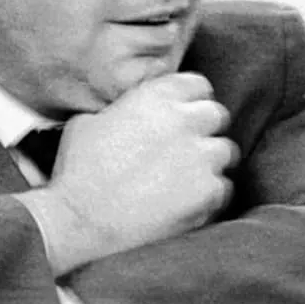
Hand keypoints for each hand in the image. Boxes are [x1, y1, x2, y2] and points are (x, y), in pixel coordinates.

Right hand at [15, 72, 238, 276]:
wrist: (80, 219)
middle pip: (217, 114)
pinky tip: (186, 200)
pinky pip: (223, 188)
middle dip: (205, 127)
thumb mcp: (89, 120)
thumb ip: (122, 109)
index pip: (197, 84)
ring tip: (187, 175)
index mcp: (155, 96)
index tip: (183, 112)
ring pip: (225, 151)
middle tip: (187, 145)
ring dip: (209, 160)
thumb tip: (129, 113)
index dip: (190, 99)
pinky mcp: (207, 193)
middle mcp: (183, 120)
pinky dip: (209, 194)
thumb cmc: (78, 168)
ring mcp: (199, 157)